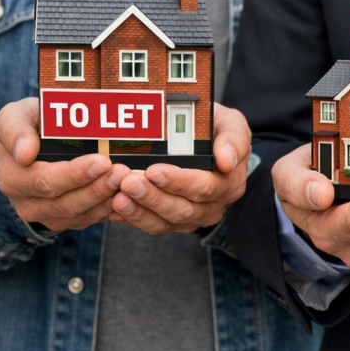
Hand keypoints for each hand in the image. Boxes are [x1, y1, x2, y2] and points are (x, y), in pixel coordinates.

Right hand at [0, 98, 128, 230]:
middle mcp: (26, 202)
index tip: (102, 162)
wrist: (34, 139)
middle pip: (64, 203)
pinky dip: (108, 209)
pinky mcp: (66, 219)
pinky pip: (88, 220)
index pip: (45, 181)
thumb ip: (15, 130)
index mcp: (13, 177)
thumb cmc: (28, 124)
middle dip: (96, 188)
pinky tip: (126, 194)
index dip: (74, 174)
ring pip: (79, 214)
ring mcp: (46, 213)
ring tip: (127, 181)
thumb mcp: (13, 116)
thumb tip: (25, 153)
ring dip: (105, 199)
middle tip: (122, 172)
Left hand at [108, 102, 250, 234]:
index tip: (154, 171)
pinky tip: (115, 209)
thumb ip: (234, 140)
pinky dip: (133, 218)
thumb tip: (226, 161)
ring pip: (165, 222)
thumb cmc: (219, 131)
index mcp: (229, 182)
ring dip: (139, 211)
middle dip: (152, 197)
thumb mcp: (233, 125)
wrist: (210, 141)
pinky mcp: (174, 221)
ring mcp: (193, 216)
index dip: (178, 181)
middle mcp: (214, 205)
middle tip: (128, 181)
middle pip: (182, 209)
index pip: (204, 187)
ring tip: (117, 197)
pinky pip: (154, 226)